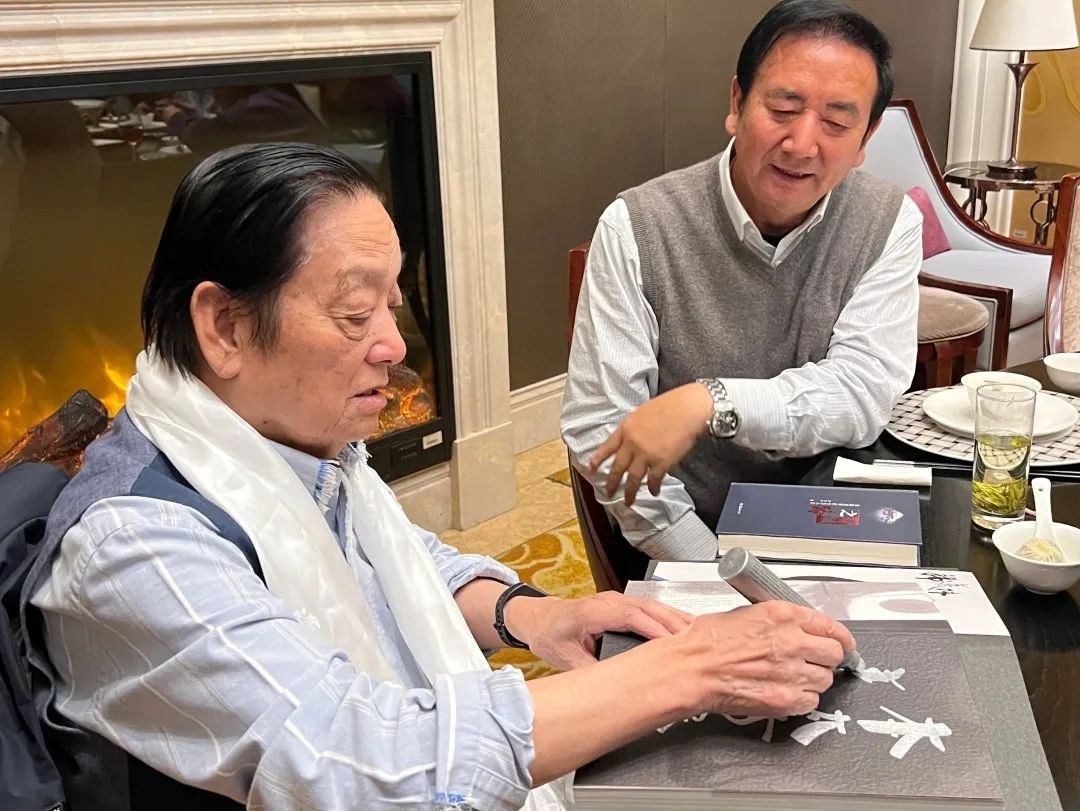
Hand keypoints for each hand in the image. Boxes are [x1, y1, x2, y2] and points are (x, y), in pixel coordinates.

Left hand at [504, 592, 692, 670]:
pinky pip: (648, 608)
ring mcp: (615, 600)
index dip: (652, 628)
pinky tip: (682, 626)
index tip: (672, 642)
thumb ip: (589, 670)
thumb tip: (614, 687)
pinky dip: (666, 616)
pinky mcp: (621, 605)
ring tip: (697, 632)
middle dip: (672, 622)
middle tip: (695, 639)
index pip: (629, 616)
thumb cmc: (549, 634)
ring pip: (651, 605)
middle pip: (646, 607)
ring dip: (673, 617)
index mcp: (591, 611)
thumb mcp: (565, 658)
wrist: (538, 618)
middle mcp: (606, 601)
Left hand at [588, 382, 713, 506]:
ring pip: (633, 479)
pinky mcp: (661, 463)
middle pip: (618, 467)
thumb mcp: (643, 412)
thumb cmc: (669, 405)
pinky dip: (653, 487)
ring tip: (628, 502)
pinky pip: (654, 480)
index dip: (597, 459)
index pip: (607, 447)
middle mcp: (632, 444)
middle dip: (612, 483)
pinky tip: (654, 492)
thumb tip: (632, 438)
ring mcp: (645, 455)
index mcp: (626, 429)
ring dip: (630, 492)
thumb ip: (634, 427)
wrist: (687, 409)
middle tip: (608, 493)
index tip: (589, 469)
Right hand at [677, 601, 855, 717]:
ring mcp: (791, 672)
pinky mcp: (786, 699)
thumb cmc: (707, 641)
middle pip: (834, 654)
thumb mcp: (745, 613)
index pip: (831, 626)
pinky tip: (784, 691)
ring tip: (792, 677)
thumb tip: (799, 627)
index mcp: (782, 615)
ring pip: (825, 679)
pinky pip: (811, 701)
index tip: (841, 643)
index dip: (839, 638)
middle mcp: (792, 642)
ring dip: (813, 679)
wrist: (691, 669)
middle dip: (827, 658)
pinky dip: (802, 698)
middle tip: (815, 661)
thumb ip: (779, 620)